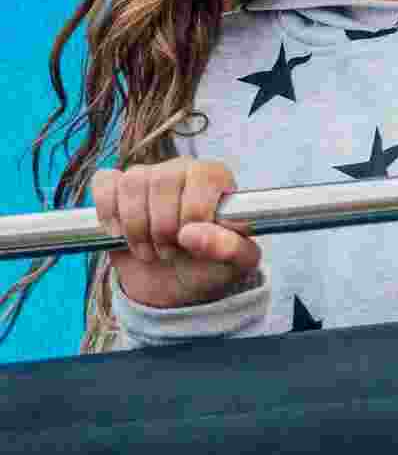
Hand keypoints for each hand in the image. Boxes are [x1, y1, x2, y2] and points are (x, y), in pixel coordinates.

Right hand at [92, 160, 261, 308]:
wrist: (175, 285)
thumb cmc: (211, 267)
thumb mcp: (236, 265)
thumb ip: (229, 249)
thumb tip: (193, 232)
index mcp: (217, 178)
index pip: (200, 179)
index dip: (191, 217)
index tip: (191, 242)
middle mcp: (183, 169)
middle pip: (162, 180)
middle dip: (162, 227)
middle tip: (169, 252)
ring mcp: (148, 176)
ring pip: (131, 183)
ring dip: (135, 227)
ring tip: (149, 249)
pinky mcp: (116, 188)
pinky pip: (104, 183)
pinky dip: (108, 212)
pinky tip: (120, 234)